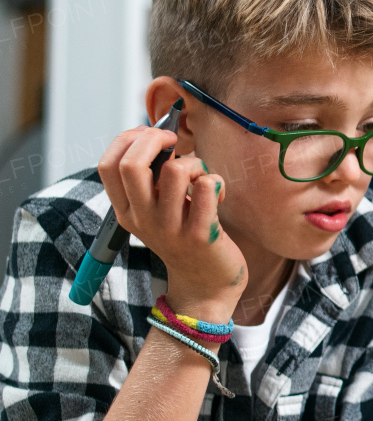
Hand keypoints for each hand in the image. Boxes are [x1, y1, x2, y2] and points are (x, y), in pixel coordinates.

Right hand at [97, 125, 243, 317]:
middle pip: (133, 164)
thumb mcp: (156, 211)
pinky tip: (217, 196)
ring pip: (176, 170)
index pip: (107, 166)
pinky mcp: (202, 234)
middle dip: (156, 139)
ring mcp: (171, 228)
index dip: (128, 139)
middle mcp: (143, 219)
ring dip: (195, 163)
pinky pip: (208, 186)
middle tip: (175, 142)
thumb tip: (156, 134)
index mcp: (126, 211)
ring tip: (201, 178)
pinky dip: (217, 181)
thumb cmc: (185, 236)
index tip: (153, 135)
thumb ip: (151, 179)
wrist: (206, 286)